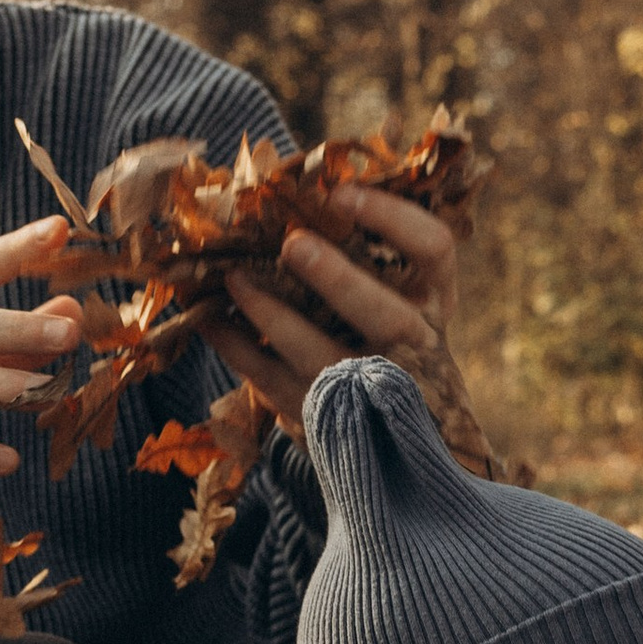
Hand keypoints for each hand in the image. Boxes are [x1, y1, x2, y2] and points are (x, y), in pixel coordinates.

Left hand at [202, 186, 502, 477]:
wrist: (398, 450)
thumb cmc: (386, 343)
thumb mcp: (398, 299)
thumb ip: (366, 257)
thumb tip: (292, 193)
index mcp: (434, 303)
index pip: (435, 250)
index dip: (393, 218)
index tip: (341, 194)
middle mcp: (416, 348)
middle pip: (390, 316)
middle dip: (340, 281)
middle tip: (293, 245)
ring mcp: (371, 393)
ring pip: (324, 357)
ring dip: (273, 316)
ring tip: (233, 279)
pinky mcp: (326, 420)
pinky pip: (273, 382)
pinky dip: (235, 348)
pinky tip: (207, 318)